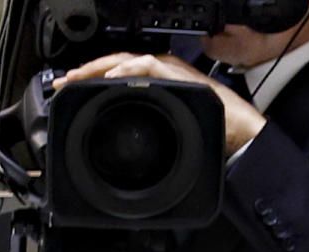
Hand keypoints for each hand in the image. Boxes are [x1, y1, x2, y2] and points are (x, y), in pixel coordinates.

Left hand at [57, 49, 264, 156]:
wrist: (243, 134)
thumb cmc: (217, 133)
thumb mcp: (174, 127)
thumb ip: (152, 121)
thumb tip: (126, 131)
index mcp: (160, 80)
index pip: (119, 71)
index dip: (92, 77)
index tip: (73, 88)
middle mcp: (162, 70)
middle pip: (116, 62)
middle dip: (86, 72)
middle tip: (65, 82)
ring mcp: (170, 70)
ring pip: (125, 60)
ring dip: (98, 68)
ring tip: (78, 78)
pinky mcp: (178, 74)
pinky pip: (146, 65)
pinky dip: (125, 70)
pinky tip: (109, 79)